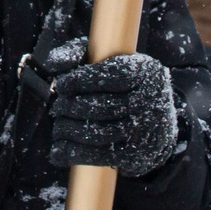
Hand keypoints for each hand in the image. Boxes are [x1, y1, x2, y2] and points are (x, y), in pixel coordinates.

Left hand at [42, 44, 177, 176]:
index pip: (110, 75)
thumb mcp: (107, 60)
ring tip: (58, 128)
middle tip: (57, 108)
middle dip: (70, 108)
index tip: (61, 85)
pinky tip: (58, 151)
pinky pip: (101, 156)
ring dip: (69, 131)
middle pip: (101, 106)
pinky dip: (75, 154)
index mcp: (145, 71)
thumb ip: (78, 53)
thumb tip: (54, 63)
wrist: (156, 120)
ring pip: (98, 133)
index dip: (80, 81)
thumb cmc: (121, 84)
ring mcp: (145, 130)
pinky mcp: (137, 155)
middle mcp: (149, 100)